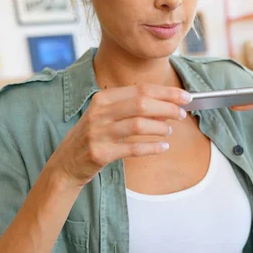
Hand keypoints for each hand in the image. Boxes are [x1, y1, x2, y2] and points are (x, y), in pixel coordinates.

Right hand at [49, 84, 190, 185]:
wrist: (66, 163)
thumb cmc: (93, 137)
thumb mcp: (105, 116)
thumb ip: (130, 109)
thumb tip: (165, 107)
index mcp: (103, 99)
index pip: (141, 90)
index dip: (166, 92)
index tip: (185, 96)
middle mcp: (99, 113)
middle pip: (142, 104)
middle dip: (167, 108)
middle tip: (182, 114)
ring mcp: (98, 133)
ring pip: (139, 125)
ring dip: (160, 128)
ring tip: (169, 131)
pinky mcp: (100, 153)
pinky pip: (132, 149)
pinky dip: (152, 148)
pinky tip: (163, 147)